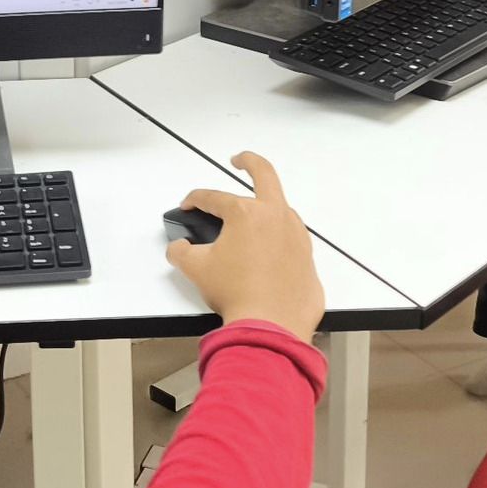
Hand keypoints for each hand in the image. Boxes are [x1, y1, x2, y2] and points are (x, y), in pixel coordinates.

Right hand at [167, 152, 325, 342]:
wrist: (272, 326)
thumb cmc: (236, 293)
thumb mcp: (197, 270)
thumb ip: (181, 252)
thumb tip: (178, 248)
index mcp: (246, 213)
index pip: (213, 197)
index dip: (195, 200)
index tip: (188, 206)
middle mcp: (276, 216)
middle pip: (265, 174)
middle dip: (249, 162)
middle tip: (239, 161)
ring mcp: (297, 235)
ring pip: (281, 208)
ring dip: (265, 206)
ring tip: (252, 217)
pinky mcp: (308, 257)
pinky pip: (291, 238)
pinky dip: (278, 237)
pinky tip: (268, 251)